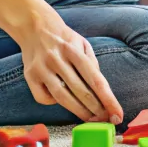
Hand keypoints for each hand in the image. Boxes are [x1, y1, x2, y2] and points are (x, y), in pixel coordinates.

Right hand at [12, 0, 123, 124]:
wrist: (35, 26)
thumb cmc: (64, 39)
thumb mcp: (82, 43)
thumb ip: (92, 64)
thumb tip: (101, 90)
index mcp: (74, 50)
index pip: (95, 79)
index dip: (108, 100)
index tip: (117, 115)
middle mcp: (57, 59)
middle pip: (80, 91)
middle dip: (96, 110)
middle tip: (106, 120)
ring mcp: (42, 68)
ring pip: (63, 98)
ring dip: (79, 112)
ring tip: (91, 119)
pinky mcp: (30, 76)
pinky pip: (44, 98)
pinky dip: (54, 103)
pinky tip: (63, 100)